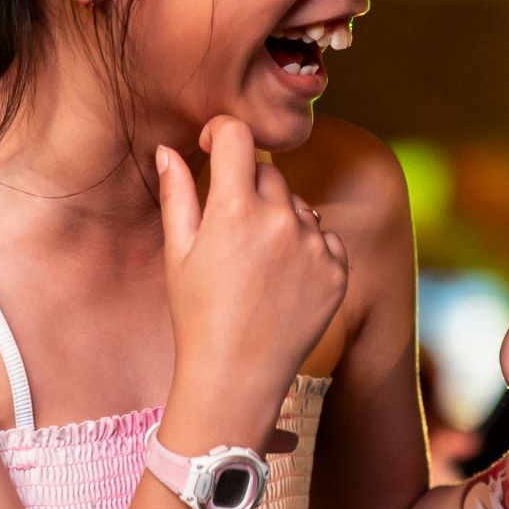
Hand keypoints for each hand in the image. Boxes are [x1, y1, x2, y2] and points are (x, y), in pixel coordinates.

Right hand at [160, 117, 349, 416]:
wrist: (236, 376)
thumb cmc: (197, 315)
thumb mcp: (179, 253)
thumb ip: (178, 195)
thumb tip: (170, 151)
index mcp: (236, 209)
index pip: (238, 136)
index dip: (222, 132)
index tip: (215, 145)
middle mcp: (282, 220)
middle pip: (269, 173)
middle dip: (249, 187)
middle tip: (231, 232)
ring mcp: (315, 246)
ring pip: (299, 207)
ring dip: (281, 220)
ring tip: (257, 266)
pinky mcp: (338, 271)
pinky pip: (326, 239)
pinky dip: (309, 250)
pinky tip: (284, 282)